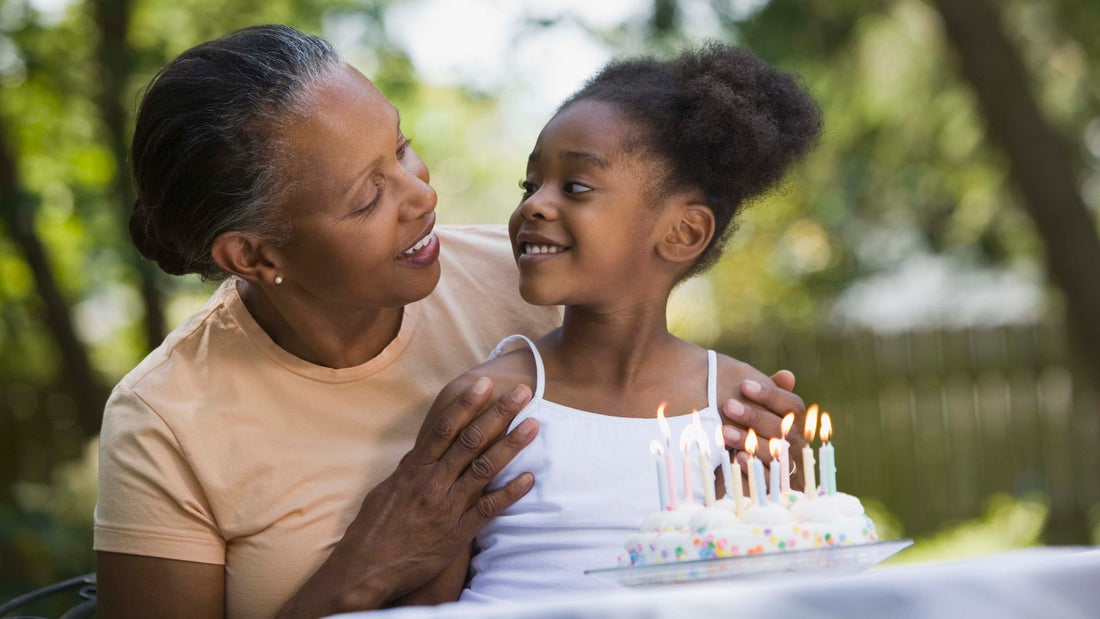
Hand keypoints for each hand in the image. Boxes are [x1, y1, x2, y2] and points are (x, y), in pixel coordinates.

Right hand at [278, 378, 536, 616]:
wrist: (366, 569)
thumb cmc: (374, 529)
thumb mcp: (386, 490)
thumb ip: (409, 470)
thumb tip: (422, 452)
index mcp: (415, 469)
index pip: (444, 428)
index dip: (466, 403)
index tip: (484, 383)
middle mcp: (434, 483)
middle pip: (471, 440)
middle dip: (498, 414)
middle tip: (523, 392)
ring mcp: (448, 507)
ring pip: (485, 469)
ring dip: (512, 445)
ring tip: (533, 425)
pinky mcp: (458, 532)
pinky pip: (489, 509)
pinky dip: (511, 493)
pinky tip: (530, 479)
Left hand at [720, 370, 806, 488]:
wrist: (744, 480)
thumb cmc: (752, 439)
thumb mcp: (758, 418)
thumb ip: (770, 397)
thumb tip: (788, 375)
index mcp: (796, 425)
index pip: (793, 406)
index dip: (771, 394)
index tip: (744, 385)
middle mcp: (796, 446)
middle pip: (783, 428)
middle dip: (754, 415)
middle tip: (727, 405)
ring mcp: (789, 469)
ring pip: (776, 452)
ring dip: (749, 440)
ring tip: (724, 431)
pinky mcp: (777, 489)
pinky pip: (769, 478)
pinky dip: (753, 466)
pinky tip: (737, 456)